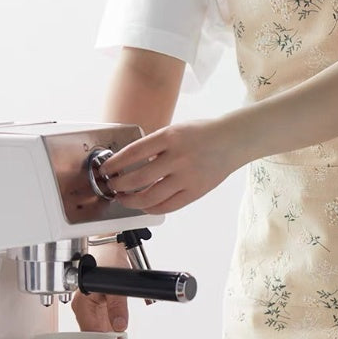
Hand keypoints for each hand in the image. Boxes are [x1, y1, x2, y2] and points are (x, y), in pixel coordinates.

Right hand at [71, 243, 144, 338]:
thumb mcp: (117, 281)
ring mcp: (92, 315)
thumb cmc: (110, 259)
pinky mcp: (101, 315)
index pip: (92, 335)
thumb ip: (117, 304)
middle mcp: (85, 312)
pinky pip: (107, 333)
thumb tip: (119, 326)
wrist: (112, 248)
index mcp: (82, 305)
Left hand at [99, 119, 241, 213]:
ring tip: (124, 199)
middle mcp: (177, 157)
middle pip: (138, 179)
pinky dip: (151, 208)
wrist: (232, 141)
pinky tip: (145, 205)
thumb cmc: (202, 134)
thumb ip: (154, 145)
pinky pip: (168, 206)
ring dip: (131, 201)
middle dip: (118, 186)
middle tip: (112, 186)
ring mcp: (187, 177)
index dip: (114, 164)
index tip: (105, 169)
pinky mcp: (196, 191)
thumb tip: (129, 164)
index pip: (133, 153)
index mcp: (169, 137)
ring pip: (150, 197)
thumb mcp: (175, 130)